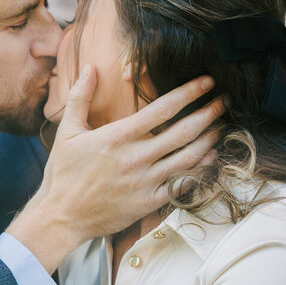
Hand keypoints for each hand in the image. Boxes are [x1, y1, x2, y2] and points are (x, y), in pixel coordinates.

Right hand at [9, 70, 223, 272]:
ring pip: (189, 158)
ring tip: (221, 127)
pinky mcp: (149, 203)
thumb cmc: (63, 174)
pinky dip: (200, 170)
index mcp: (118, 137)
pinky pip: (182, 185)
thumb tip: (90, 68)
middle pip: (184, 132)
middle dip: (209, 113)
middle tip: (224, 101)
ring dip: (210, 140)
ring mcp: (145, 182)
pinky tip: (210, 158)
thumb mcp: (67, 132)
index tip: (207, 82)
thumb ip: (80, 97)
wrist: (61, 216)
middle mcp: (136, 158)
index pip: (162, 109)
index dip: (189, 93)